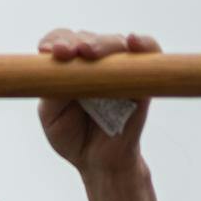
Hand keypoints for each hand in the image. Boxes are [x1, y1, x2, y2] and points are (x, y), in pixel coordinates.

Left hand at [37, 29, 156, 176]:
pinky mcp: (143, 79)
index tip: (49, 53)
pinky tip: (133, 42)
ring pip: (115, 43)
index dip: (55, 41)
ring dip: (103, 43)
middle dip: (75, 41)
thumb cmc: (73, 136)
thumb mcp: (51, 116)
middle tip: (67, 52)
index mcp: (70, 68)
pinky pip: (150, 53)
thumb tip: (61, 66)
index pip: (62, 42)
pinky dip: (144, 44)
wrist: (98, 162)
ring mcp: (120, 69)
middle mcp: (95, 63)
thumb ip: (51, 91)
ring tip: (89, 52)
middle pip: (87, 38)